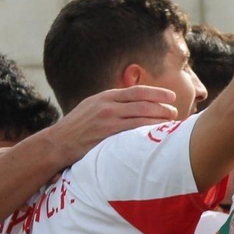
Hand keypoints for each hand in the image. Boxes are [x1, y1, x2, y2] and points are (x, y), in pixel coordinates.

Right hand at [51, 85, 179, 163]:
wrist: (58, 143)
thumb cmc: (77, 127)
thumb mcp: (92, 107)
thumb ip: (111, 103)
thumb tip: (132, 102)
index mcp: (105, 96)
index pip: (137, 91)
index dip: (157, 93)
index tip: (171, 96)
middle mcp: (107, 106)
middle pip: (142, 104)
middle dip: (162, 107)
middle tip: (175, 112)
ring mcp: (107, 121)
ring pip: (140, 118)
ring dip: (159, 120)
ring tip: (172, 124)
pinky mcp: (106, 136)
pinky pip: (132, 133)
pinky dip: (147, 133)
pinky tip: (157, 136)